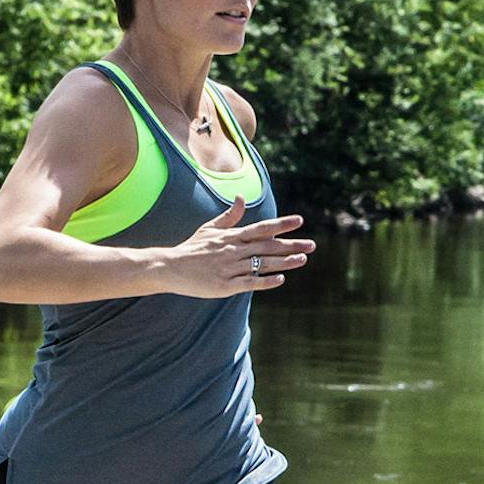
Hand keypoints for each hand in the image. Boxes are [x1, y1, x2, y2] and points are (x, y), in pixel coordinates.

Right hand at [160, 197, 313, 297]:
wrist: (171, 267)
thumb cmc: (192, 248)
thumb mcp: (210, 228)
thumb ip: (229, 216)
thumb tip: (240, 198)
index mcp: (232, 236)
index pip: (262, 228)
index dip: (281, 224)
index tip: (299, 221)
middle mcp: (234, 250)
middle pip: (267, 246)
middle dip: (291, 245)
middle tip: (312, 244)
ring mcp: (230, 268)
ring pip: (262, 264)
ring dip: (284, 262)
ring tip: (302, 259)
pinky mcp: (225, 285)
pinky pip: (249, 282)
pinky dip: (265, 281)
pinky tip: (280, 279)